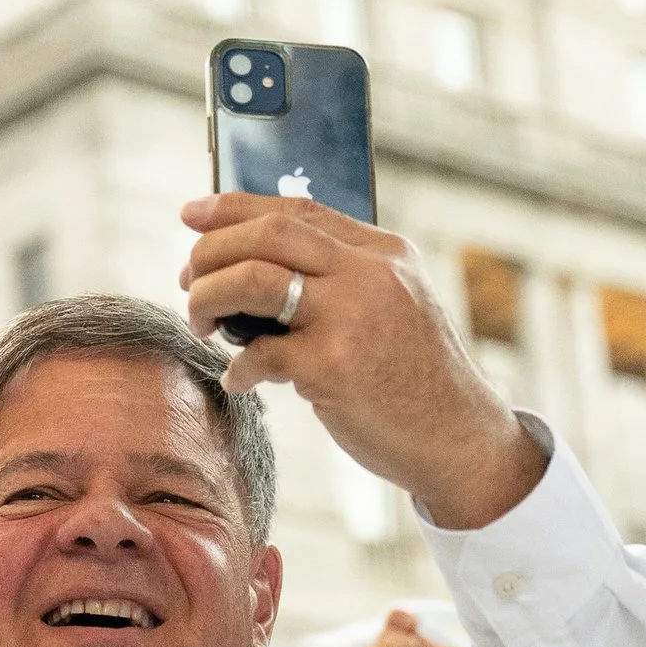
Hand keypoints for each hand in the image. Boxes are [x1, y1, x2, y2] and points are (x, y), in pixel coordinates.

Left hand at [179, 196, 541, 531]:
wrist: (459, 439)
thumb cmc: (414, 377)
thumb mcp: (394, 305)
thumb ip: (340, 278)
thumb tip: (252, 263)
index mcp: (383, 252)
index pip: (298, 210)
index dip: (235, 207)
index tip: (192, 216)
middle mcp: (370, 274)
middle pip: (267, 234)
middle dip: (210, 252)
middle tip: (187, 280)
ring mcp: (353, 318)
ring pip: (251, 279)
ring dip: (208, 299)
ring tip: (201, 325)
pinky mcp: (335, 367)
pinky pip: (259, 353)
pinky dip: (237, 368)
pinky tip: (240, 380)